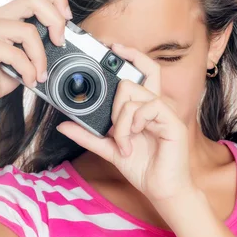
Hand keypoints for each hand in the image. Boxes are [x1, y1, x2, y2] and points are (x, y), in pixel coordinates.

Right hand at [0, 0, 72, 110]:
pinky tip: (29, 80)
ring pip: (28, 30)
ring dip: (41, 57)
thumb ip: (41, 38)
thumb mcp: (27, 52)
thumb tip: (65, 37)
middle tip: (59, 43)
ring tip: (40, 74)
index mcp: (9, 13)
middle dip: (55, 21)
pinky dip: (29, 70)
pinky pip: (17, 54)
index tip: (67, 19)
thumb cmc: (2, 73)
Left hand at [56, 43, 196, 203]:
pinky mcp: (173, 123)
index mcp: (144, 108)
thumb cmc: (143, 168)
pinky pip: (148, 107)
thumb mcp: (109, 149)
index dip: (131, 55)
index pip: (142, 71)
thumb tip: (64, 125)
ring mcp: (166, 113)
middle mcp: (156, 105)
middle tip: (115, 129)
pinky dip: (133, 123)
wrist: (162, 190)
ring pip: (134, 95)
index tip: (112, 46)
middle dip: (115, 104)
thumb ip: (88, 135)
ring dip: (121, 122)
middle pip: (134, 79)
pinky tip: (134, 138)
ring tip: (124, 143)